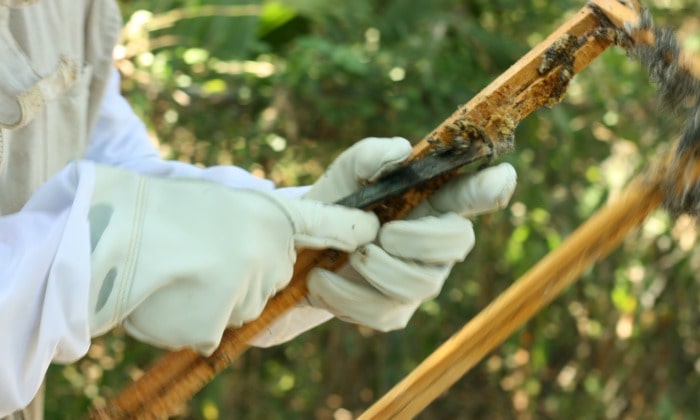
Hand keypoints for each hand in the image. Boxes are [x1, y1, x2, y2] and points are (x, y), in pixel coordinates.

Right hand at [86, 165, 378, 353]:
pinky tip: (169, 295)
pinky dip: (191, 320)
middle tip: (200, 255)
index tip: (371, 231)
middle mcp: (268, 252)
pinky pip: (212, 331)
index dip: (349, 231)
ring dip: (214, 298)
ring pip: (242, 308)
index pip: (326, 224)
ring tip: (179, 270)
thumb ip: (255, 228)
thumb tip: (273, 253)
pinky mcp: (219, 325)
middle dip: (244, 275)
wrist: (105, 233)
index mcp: (268, 215)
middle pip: (272, 280)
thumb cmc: (156, 212)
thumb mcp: (218, 203)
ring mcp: (246, 290)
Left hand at [303, 137, 516, 330]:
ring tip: (350, 254)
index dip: (493, 186)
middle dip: (419, 238)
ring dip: (379, 268)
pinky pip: (382, 312)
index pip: (478, 192)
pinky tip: (323, 279)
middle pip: (458, 241)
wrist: (306, 246)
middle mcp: (438, 244)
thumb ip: (371, 155)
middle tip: (382, 233)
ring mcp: (420, 281)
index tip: (500, 177)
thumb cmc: (341, 202)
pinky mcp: (394, 312)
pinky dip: (346, 294)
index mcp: (436, 201)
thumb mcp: (349, 172)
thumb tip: (398, 154)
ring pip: (419, 284)